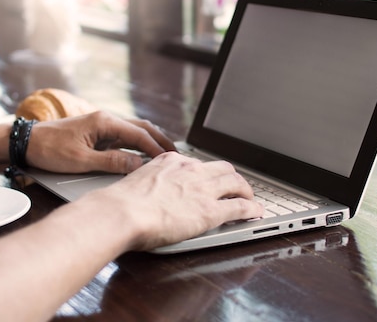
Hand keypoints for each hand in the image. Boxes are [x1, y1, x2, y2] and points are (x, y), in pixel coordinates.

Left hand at [25, 111, 175, 173]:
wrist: (26, 142)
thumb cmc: (49, 150)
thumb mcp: (81, 161)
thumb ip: (111, 162)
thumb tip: (137, 165)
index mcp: (104, 122)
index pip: (139, 134)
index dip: (156, 148)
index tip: (170, 160)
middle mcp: (105, 119)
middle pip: (141, 127)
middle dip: (160, 140)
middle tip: (176, 154)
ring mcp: (101, 125)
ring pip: (133, 130)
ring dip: (149, 140)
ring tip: (164, 154)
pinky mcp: (95, 132)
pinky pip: (122, 136)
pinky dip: (136, 143)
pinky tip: (142, 153)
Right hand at [89, 152, 264, 250]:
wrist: (122, 212)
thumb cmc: (120, 203)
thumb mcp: (135, 183)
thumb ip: (148, 184)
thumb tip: (145, 195)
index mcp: (171, 161)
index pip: (196, 163)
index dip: (206, 173)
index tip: (207, 180)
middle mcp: (190, 170)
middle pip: (222, 168)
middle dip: (232, 177)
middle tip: (235, 187)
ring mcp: (203, 189)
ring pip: (236, 182)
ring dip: (246, 191)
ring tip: (250, 199)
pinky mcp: (210, 210)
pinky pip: (240, 206)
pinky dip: (252, 209)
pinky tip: (256, 213)